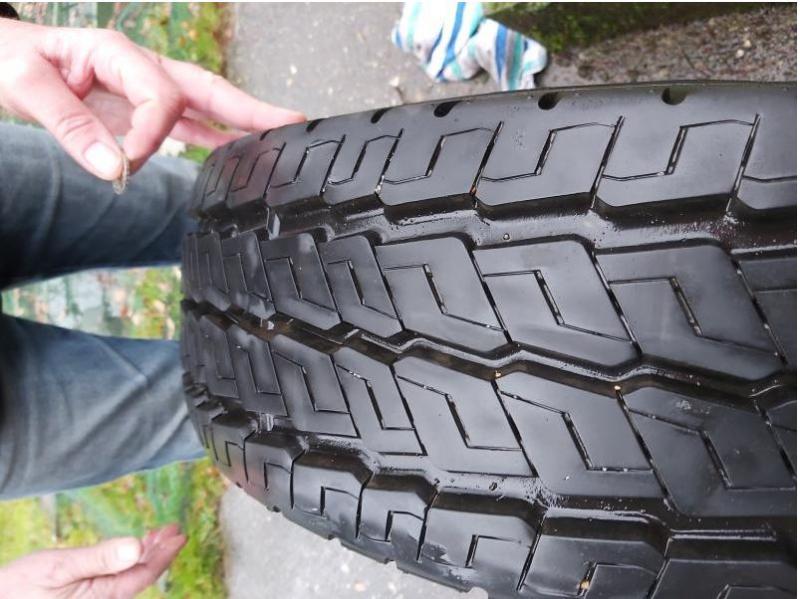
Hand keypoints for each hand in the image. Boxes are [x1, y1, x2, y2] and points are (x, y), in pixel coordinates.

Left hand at [0, 19, 304, 179]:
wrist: (1, 59)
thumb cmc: (11, 60)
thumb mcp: (27, 85)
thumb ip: (70, 126)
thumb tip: (111, 166)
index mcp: (118, 54)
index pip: (160, 95)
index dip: (152, 133)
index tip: (127, 163)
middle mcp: (140, 69)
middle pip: (207, 89)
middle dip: (249, 109)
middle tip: (291, 122)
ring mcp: (144, 90)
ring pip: (205, 106)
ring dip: (242, 123)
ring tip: (278, 138)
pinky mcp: (140, 111)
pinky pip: (186, 124)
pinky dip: (213, 137)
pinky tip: (236, 151)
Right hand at [0, 524, 185, 598]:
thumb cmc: (19, 590)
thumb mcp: (59, 568)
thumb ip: (99, 558)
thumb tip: (135, 547)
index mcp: (103, 596)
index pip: (145, 574)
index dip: (165, 554)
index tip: (180, 534)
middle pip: (141, 576)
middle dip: (160, 552)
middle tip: (173, 529)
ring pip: (130, 577)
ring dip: (146, 555)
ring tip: (158, 535)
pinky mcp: (87, 597)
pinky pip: (116, 580)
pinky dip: (128, 561)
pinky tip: (132, 550)